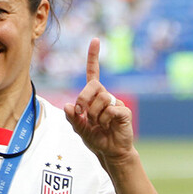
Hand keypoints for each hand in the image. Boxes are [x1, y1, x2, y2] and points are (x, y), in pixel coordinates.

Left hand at [64, 38, 135, 161]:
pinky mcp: (124, 111)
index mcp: (94, 96)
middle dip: (84, 99)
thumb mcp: (79, 129)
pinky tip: (108, 126)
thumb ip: (73, 118)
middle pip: (93, 86)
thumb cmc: (96, 139)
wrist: (110, 152)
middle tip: (83, 114)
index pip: (94, 73)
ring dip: (94, 115)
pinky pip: (110, 110)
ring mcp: (116, 103)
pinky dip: (104, 120)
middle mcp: (106, 96)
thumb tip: (69, 106)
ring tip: (98, 125)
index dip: (93, 57)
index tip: (95, 40)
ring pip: (101, 99)